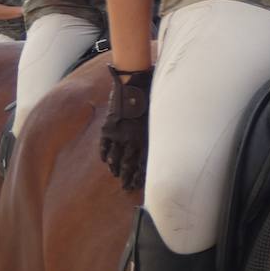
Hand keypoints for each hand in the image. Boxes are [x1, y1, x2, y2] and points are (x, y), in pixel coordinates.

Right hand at [100, 65, 152, 190]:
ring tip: (116, 176)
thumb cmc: (152, 97)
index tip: (138, 184)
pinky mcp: (108, 127)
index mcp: (146, 137)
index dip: (141, 175)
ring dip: (115, 168)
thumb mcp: (160, 114)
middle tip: (126, 187)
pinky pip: (104, 145)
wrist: (134, 83)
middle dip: (127, 176)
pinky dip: (104, 154)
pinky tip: (106, 161)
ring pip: (115, 156)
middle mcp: (132, 138)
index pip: (144, 162)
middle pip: (128, 163)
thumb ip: (159, 130)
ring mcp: (119, 133)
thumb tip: (165, 141)